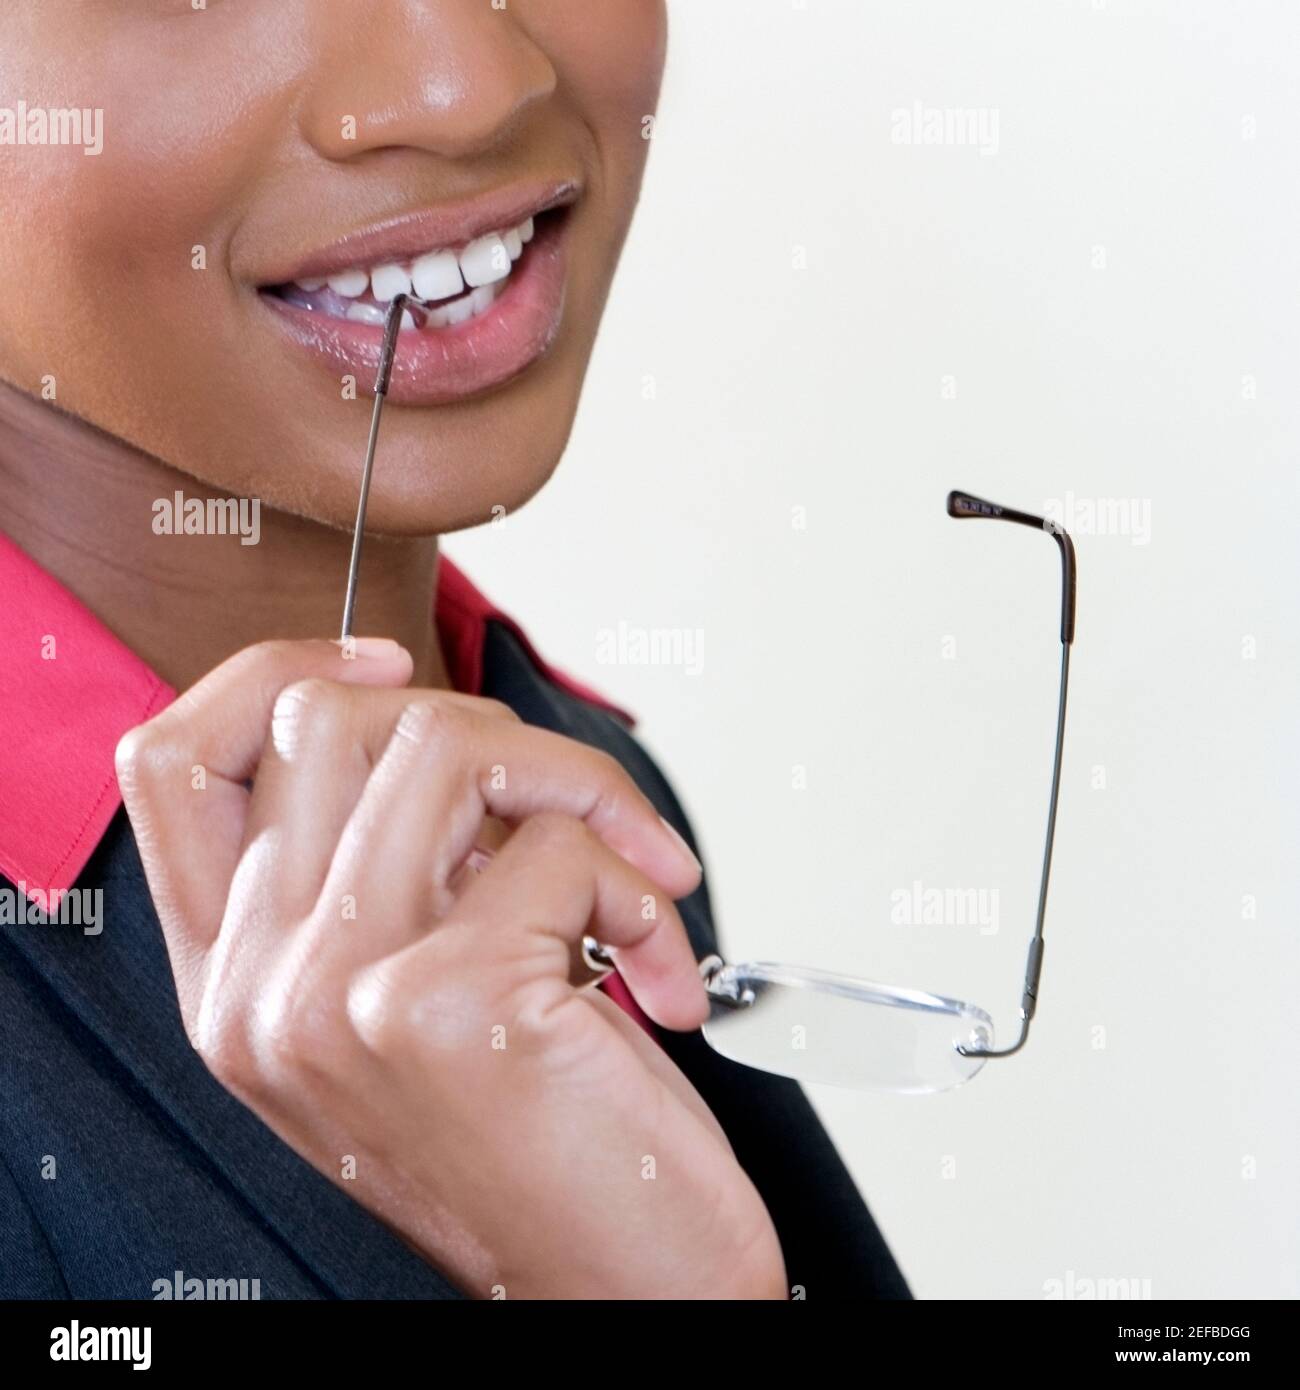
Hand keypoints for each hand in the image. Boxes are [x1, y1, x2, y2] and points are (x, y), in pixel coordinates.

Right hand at [115, 638, 786, 1298]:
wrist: (614, 1293)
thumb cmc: (542, 1145)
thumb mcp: (422, 1003)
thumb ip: (393, 873)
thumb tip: (443, 735)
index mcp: (242, 981)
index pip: (175, 761)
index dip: (277, 673)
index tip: (391, 666)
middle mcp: (262, 988)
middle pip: (329, 720)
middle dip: (488, 731)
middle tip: (569, 813)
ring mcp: (334, 991)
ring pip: (443, 746)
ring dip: (579, 788)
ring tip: (633, 880)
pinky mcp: (440, 1000)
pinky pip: (557, 842)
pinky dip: (638, 882)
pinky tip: (652, 966)